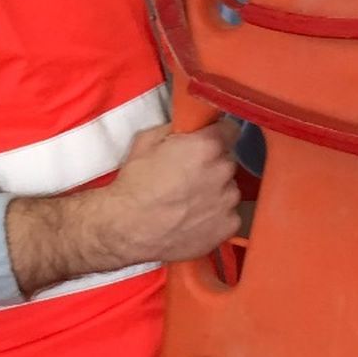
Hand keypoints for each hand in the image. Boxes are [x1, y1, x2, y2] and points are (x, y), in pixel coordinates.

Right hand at [100, 122, 241, 267]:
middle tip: (188, 176)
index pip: (230, 130)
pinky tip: (192, 218)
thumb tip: (189, 127)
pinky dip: (215, 216)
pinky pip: (228, 214)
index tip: (206, 143)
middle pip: (226, 161)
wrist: (127, 229)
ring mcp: (228, 201)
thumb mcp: (146, 141)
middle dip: (211, 165)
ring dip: (214, 191)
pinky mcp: (228, 226)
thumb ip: (176, 129)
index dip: (216, 135)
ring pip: (228, 189)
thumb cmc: (134, 184)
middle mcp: (223, 171)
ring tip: (187, 202)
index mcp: (206, 146)